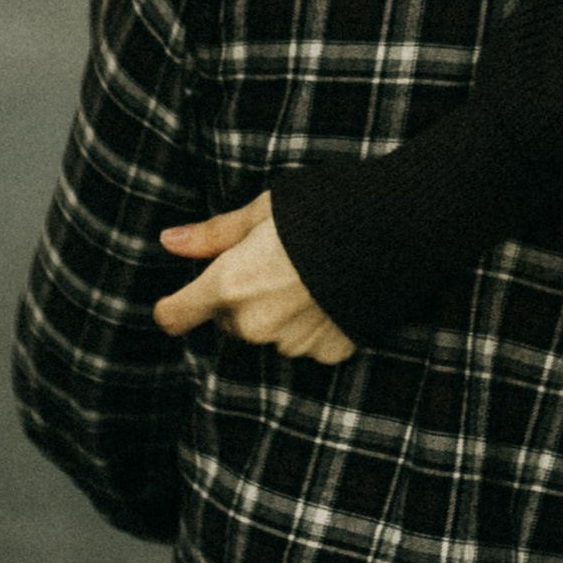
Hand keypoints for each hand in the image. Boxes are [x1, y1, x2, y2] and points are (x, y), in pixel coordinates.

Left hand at [155, 192, 353, 362]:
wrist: (393, 233)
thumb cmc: (322, 211)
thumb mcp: (262, 210)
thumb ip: (213, 234)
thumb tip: (168, 242)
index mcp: (228, 286)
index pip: (174, 317)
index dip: (173, 306)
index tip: (180, 298)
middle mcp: (254, 324)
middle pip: (225, 321)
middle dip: (237, 299)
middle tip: (271, 263)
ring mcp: (291, 344)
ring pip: (265, 333)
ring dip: (275, 313)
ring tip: (307, 276)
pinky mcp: (326, 352)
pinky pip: (304, 342)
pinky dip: (311, 324)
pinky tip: (331, 294)